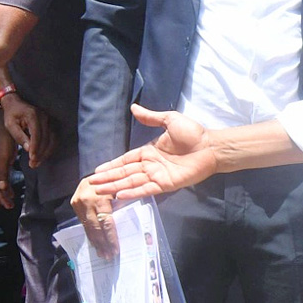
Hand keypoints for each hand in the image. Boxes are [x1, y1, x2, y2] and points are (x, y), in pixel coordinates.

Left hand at [0, 93, 55, 167]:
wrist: (16, 103)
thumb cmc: (12, 113)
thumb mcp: (10, 124)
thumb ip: (18, 136)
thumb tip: (28, 148)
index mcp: (33, 115)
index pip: (37, 134)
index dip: (36, 147)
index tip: (32, 158)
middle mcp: (44, 117)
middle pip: (46, 138)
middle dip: (40, 153)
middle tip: (33, 164)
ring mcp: (49, 120)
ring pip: (52, 139)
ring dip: (46, 152)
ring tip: (37, 162)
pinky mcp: (51, 124)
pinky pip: (53, 138)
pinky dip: (49, 148)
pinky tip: (43, 156)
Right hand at [0, 115, 17, 209]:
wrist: (8, 128)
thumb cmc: (3, 142)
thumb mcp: (2, 159)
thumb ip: (1, 174)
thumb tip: (1, 189)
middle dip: (0, 197)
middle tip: (8, 207)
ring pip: (0, 182)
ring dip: (5, 192)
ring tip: (10, 202)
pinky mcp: (4, 162)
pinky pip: (5, 177)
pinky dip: (8, 185)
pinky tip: (11, 191)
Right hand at [71, 176, 117, 259]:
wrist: (96, 173)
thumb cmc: (114, 180)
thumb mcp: (120, 190)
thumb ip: (122, 205)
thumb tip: (127, 227)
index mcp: (100, 197)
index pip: (106, 222)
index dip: (111, 237)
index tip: (115, 249)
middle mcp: (87, 200)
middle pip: (96, 227)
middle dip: (103, 243)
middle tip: (109, 256)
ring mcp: (79, 203)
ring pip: (88, 227)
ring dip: (96, 242)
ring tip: (102, 254)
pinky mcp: (74, 204)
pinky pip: (83, 223)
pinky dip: (90, 234)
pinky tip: (95, 243)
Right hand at [87, 105, 217, 199]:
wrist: (210, 146)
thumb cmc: (192, 133)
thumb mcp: (169, 120)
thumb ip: (151, 118)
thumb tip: (133, 108)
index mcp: (150, 151)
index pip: (126, 160)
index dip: (112, 165)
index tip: (97, 171)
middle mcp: (151, 165)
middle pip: (125, 172)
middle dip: (108, 178)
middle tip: (92, 184)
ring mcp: (157, 176)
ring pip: (131, 182)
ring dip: (115, 186)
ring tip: (100, 191)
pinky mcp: (165, 184)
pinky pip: (145, 189)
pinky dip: (132, 192)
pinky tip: (119, 195)